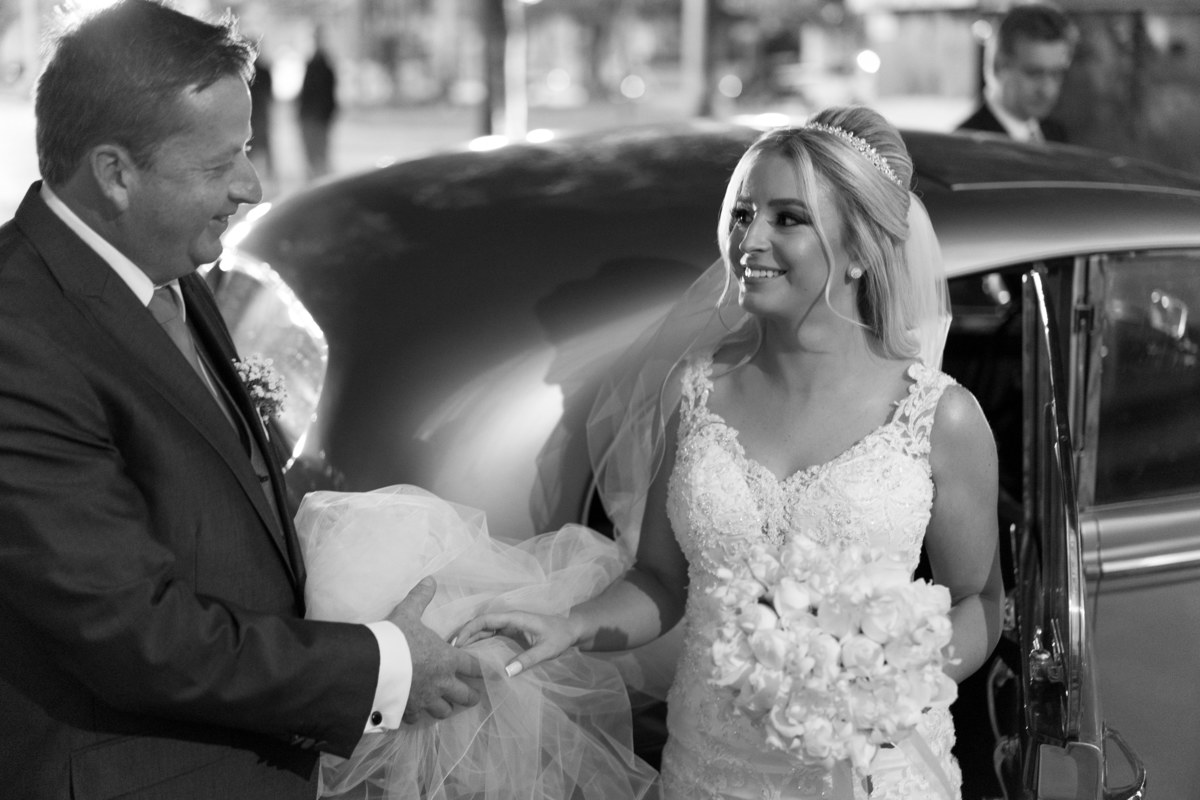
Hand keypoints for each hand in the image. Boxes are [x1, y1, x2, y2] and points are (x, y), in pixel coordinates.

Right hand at [387, 577, 482, 722]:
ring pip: (444, 711)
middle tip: (471, 695)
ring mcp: (426, 700)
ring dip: (445, 706)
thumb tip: (430, 579)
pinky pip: (418, 718)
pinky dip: (418, 714)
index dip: (482, 669)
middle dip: (470, 696)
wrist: (372, 665)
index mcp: (448, 659)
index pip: (475, 667)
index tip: (488, 672)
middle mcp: (442, 683)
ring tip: (443, 702)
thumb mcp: (409, 613)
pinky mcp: (408, 712)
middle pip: (466, 696)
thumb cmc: (396, 637)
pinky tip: (414, 708)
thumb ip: (421, 597)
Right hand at [455, 610, 578, 677]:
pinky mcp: (509, 633)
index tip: (457, 643)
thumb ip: (528, 660)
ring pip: (483, 630)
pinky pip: (490, 636)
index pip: (486, 620)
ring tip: (454, 655)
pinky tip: (470, 656)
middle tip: (448, 653)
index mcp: (515, 618)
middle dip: (464, 635)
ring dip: (469, 640)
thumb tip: (505, 672)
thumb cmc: (560, 636)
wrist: (571, 630)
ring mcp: (508, 626)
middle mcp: (508, 619)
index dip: (469, 629)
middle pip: (480, 624)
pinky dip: (478, 643)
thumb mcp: (546, 650)